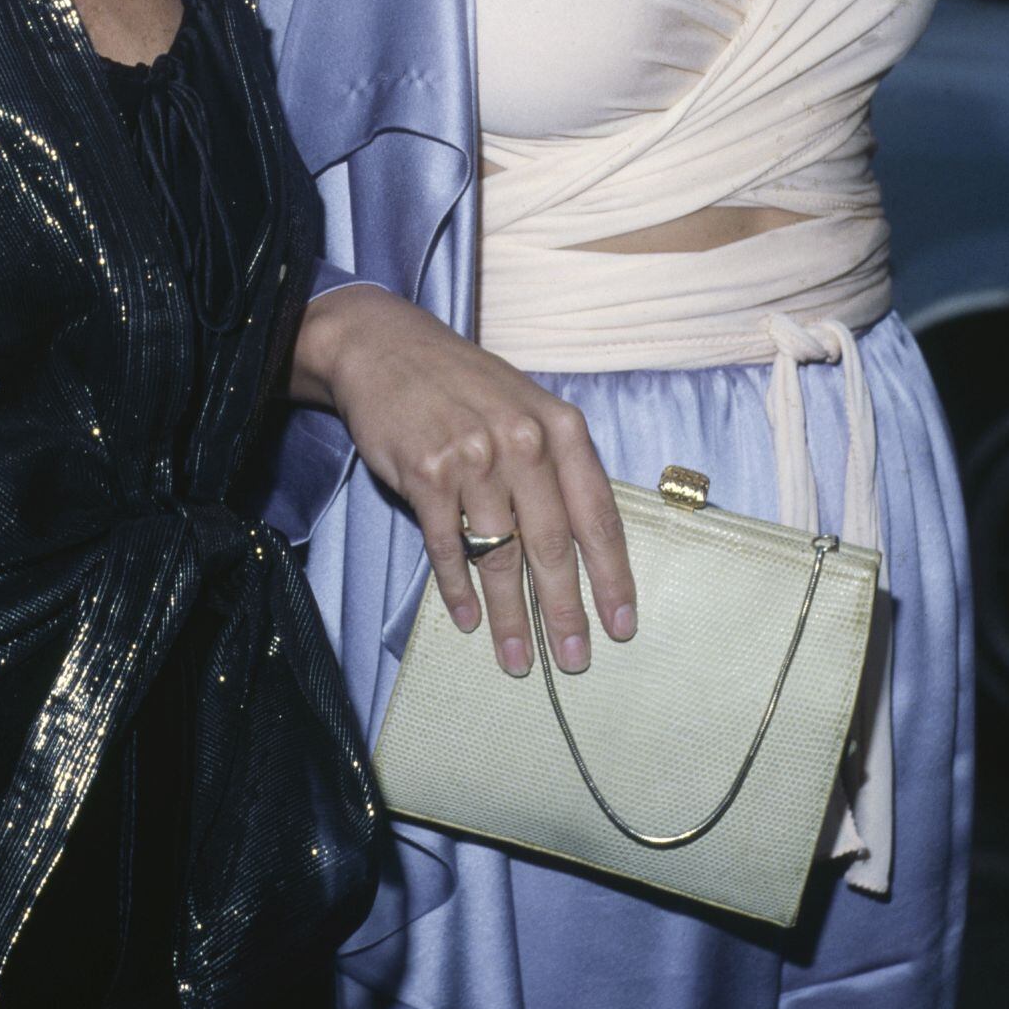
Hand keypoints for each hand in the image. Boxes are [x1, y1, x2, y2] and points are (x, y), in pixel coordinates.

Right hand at [294, 283, 634, 677]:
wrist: (386, 348)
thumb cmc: (465, 385)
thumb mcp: (527, 407)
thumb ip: (558, 465)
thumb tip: (584, 547)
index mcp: (560, 427)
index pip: (597, 516)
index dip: (612, 577)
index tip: (621, 625)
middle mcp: (522, 441)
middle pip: (552, 546)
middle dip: (565, 612)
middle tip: (574, 660)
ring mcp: (472, 458)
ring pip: (499, 556)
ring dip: (510, 616)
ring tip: (518, 659)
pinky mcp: (426, 474)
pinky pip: (447, 548)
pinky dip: (457, 590)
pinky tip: (466, 618)